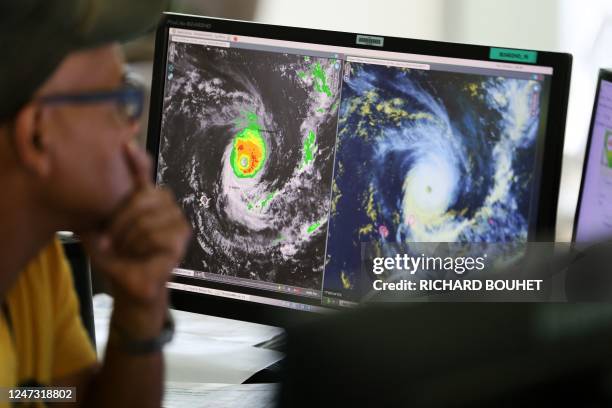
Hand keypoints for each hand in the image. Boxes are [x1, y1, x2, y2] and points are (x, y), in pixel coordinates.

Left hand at [83, 143, 190, 336]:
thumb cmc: (116, 258)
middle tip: (111, 240)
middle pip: (144, 196)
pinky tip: (142, 255)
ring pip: (148, 218)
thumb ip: (100, 208)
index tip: (125, 144)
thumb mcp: (100, 230)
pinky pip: (157, 234)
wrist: (128, 286)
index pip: (144, 172)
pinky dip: (143, 247)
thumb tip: (90, 183)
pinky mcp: (182, 238)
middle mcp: (165, 205)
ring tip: (126, 250)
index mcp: (145, 199)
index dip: (136, 159)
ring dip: (129, 238)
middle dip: (121, 220)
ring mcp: (177, 220)